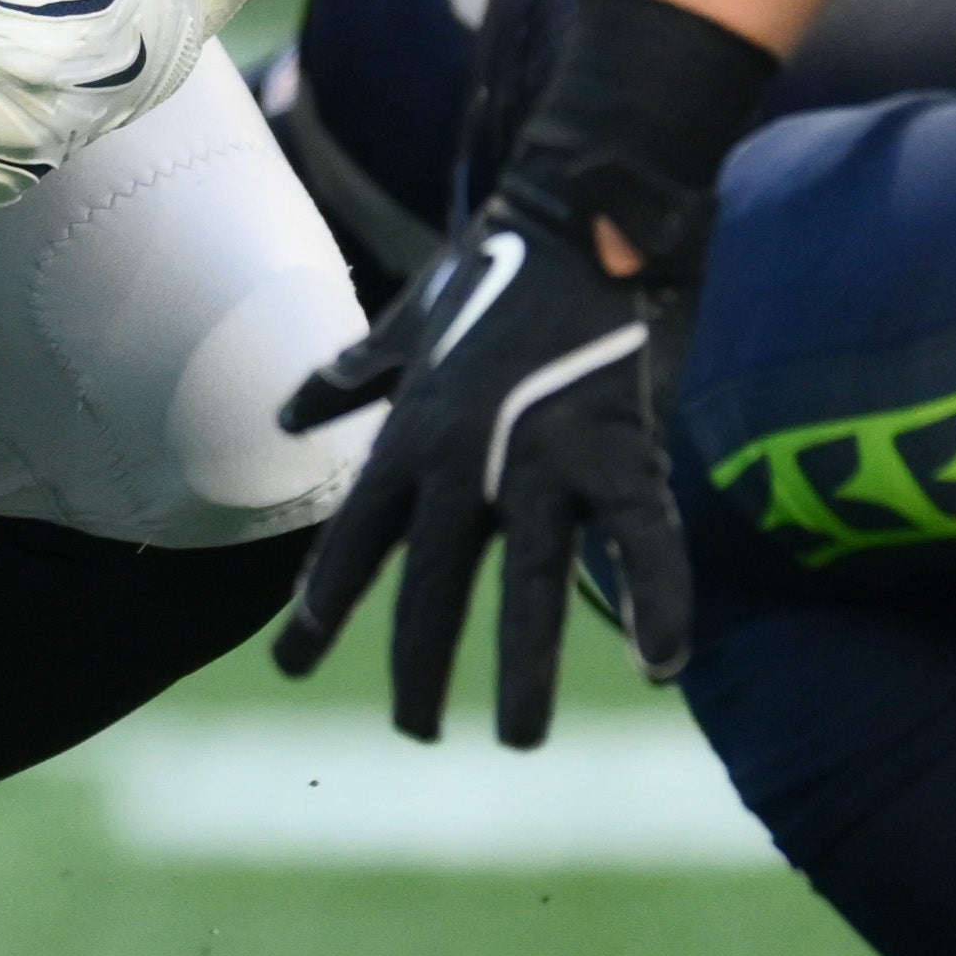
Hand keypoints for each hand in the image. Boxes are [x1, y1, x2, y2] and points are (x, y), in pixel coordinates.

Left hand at [269, 204, 697, 746]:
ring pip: (533, 583)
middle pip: (435, 586)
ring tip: (521, 740)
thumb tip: (291, 411)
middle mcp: (463, 459)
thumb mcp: (402, 329)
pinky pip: (643, 539)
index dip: (319, 606)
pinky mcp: (619, 448)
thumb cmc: (489, 274)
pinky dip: (659, 598)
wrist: (575, 215)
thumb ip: (349, 378)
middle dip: (421, 668)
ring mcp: (543, 458)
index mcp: (409, 438)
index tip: (290, 661)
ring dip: (527, 669)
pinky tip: (665, 663)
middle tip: (415, 733)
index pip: (352, 542)